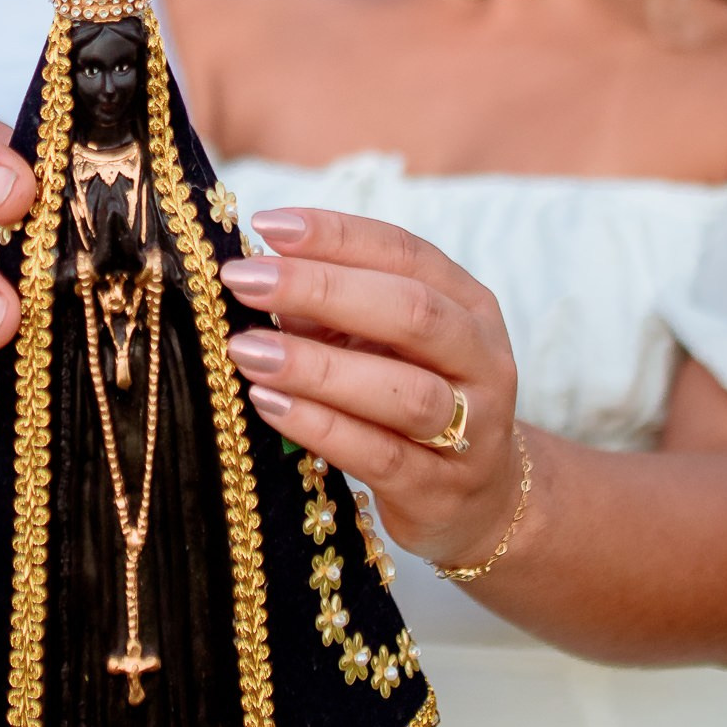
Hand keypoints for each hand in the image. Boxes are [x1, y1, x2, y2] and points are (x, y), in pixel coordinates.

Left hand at [220, 207, 524, 571]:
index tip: (267, 224)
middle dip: (321, 289)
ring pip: (402, 392)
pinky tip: (268, 403)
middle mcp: (481, 361)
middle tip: (244, 281)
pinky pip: (380, 455)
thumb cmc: (413, 398)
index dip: (336, 235)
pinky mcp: (440, 491)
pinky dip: (321, 427)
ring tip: (247, 350)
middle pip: (412, 312)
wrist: (480, 501)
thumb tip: (259, 277)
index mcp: (469, 306)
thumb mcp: (385, 344)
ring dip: (317, 367)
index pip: (405, 253)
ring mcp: (472, 431)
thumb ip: (334, 311)